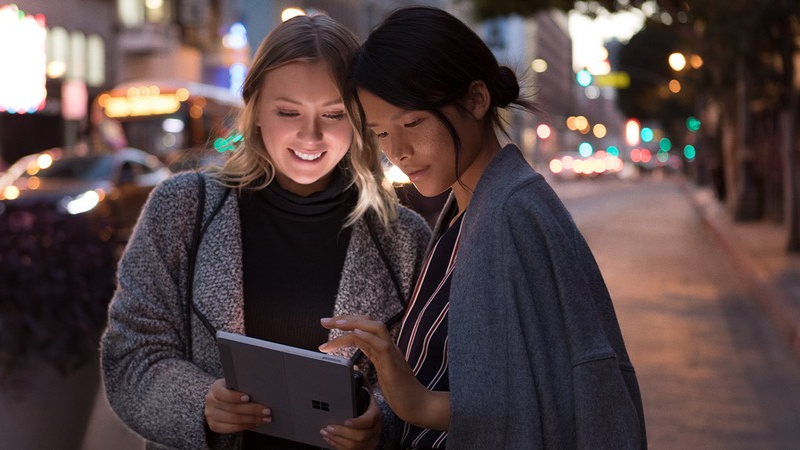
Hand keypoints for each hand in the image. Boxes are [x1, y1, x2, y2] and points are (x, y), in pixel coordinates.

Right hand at [204, 378, 270, 432]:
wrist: (218, 401)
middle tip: (267, 411)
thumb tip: (260, 390)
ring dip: (253, 420)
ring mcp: (211, 415)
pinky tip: (255, 423)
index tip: (248, 398)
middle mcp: (211, 401)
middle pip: (233, 408)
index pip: (223, 393)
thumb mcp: (233, 384)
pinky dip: (246, 426)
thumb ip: (242, 386)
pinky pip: (232, 428)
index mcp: (216, 388)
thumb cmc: (231, 390)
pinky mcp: (214, 426)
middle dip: (253, 410)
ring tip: (265, 418)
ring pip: (234, 419)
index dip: (235, 396)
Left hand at [319, 316, 449, 430]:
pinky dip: (369, 336)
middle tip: (324, 321)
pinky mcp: (394, 365)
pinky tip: (356, 332)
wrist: (417, 406)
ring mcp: (392, 354)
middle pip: (367, 323)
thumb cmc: (400, 393)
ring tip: (336, 323)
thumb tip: (353, 362)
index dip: (345, 324)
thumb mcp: (380, 374)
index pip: (363, 329)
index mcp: (382, 349)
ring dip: (354, 323)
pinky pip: (382, 345)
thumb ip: (371, 362)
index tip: (327, 325)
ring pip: (375, 328)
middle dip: (345, 319)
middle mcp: (387, 347)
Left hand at [319, 386, 380, 449]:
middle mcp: (374, 429)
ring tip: (325, 431)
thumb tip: (353, 368)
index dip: (358, 422)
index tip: (346, 420)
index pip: (370, 420)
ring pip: (354, 445)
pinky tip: (328, 438)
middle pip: (361, 436)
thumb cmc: (368, 408)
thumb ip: (361, 382)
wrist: (375, 424)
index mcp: (375, 414)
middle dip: (342, 432)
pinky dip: (337, 445)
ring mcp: (369, 441)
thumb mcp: (367, 394)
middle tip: (329, 426)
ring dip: (337, 439)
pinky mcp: (362, 449)